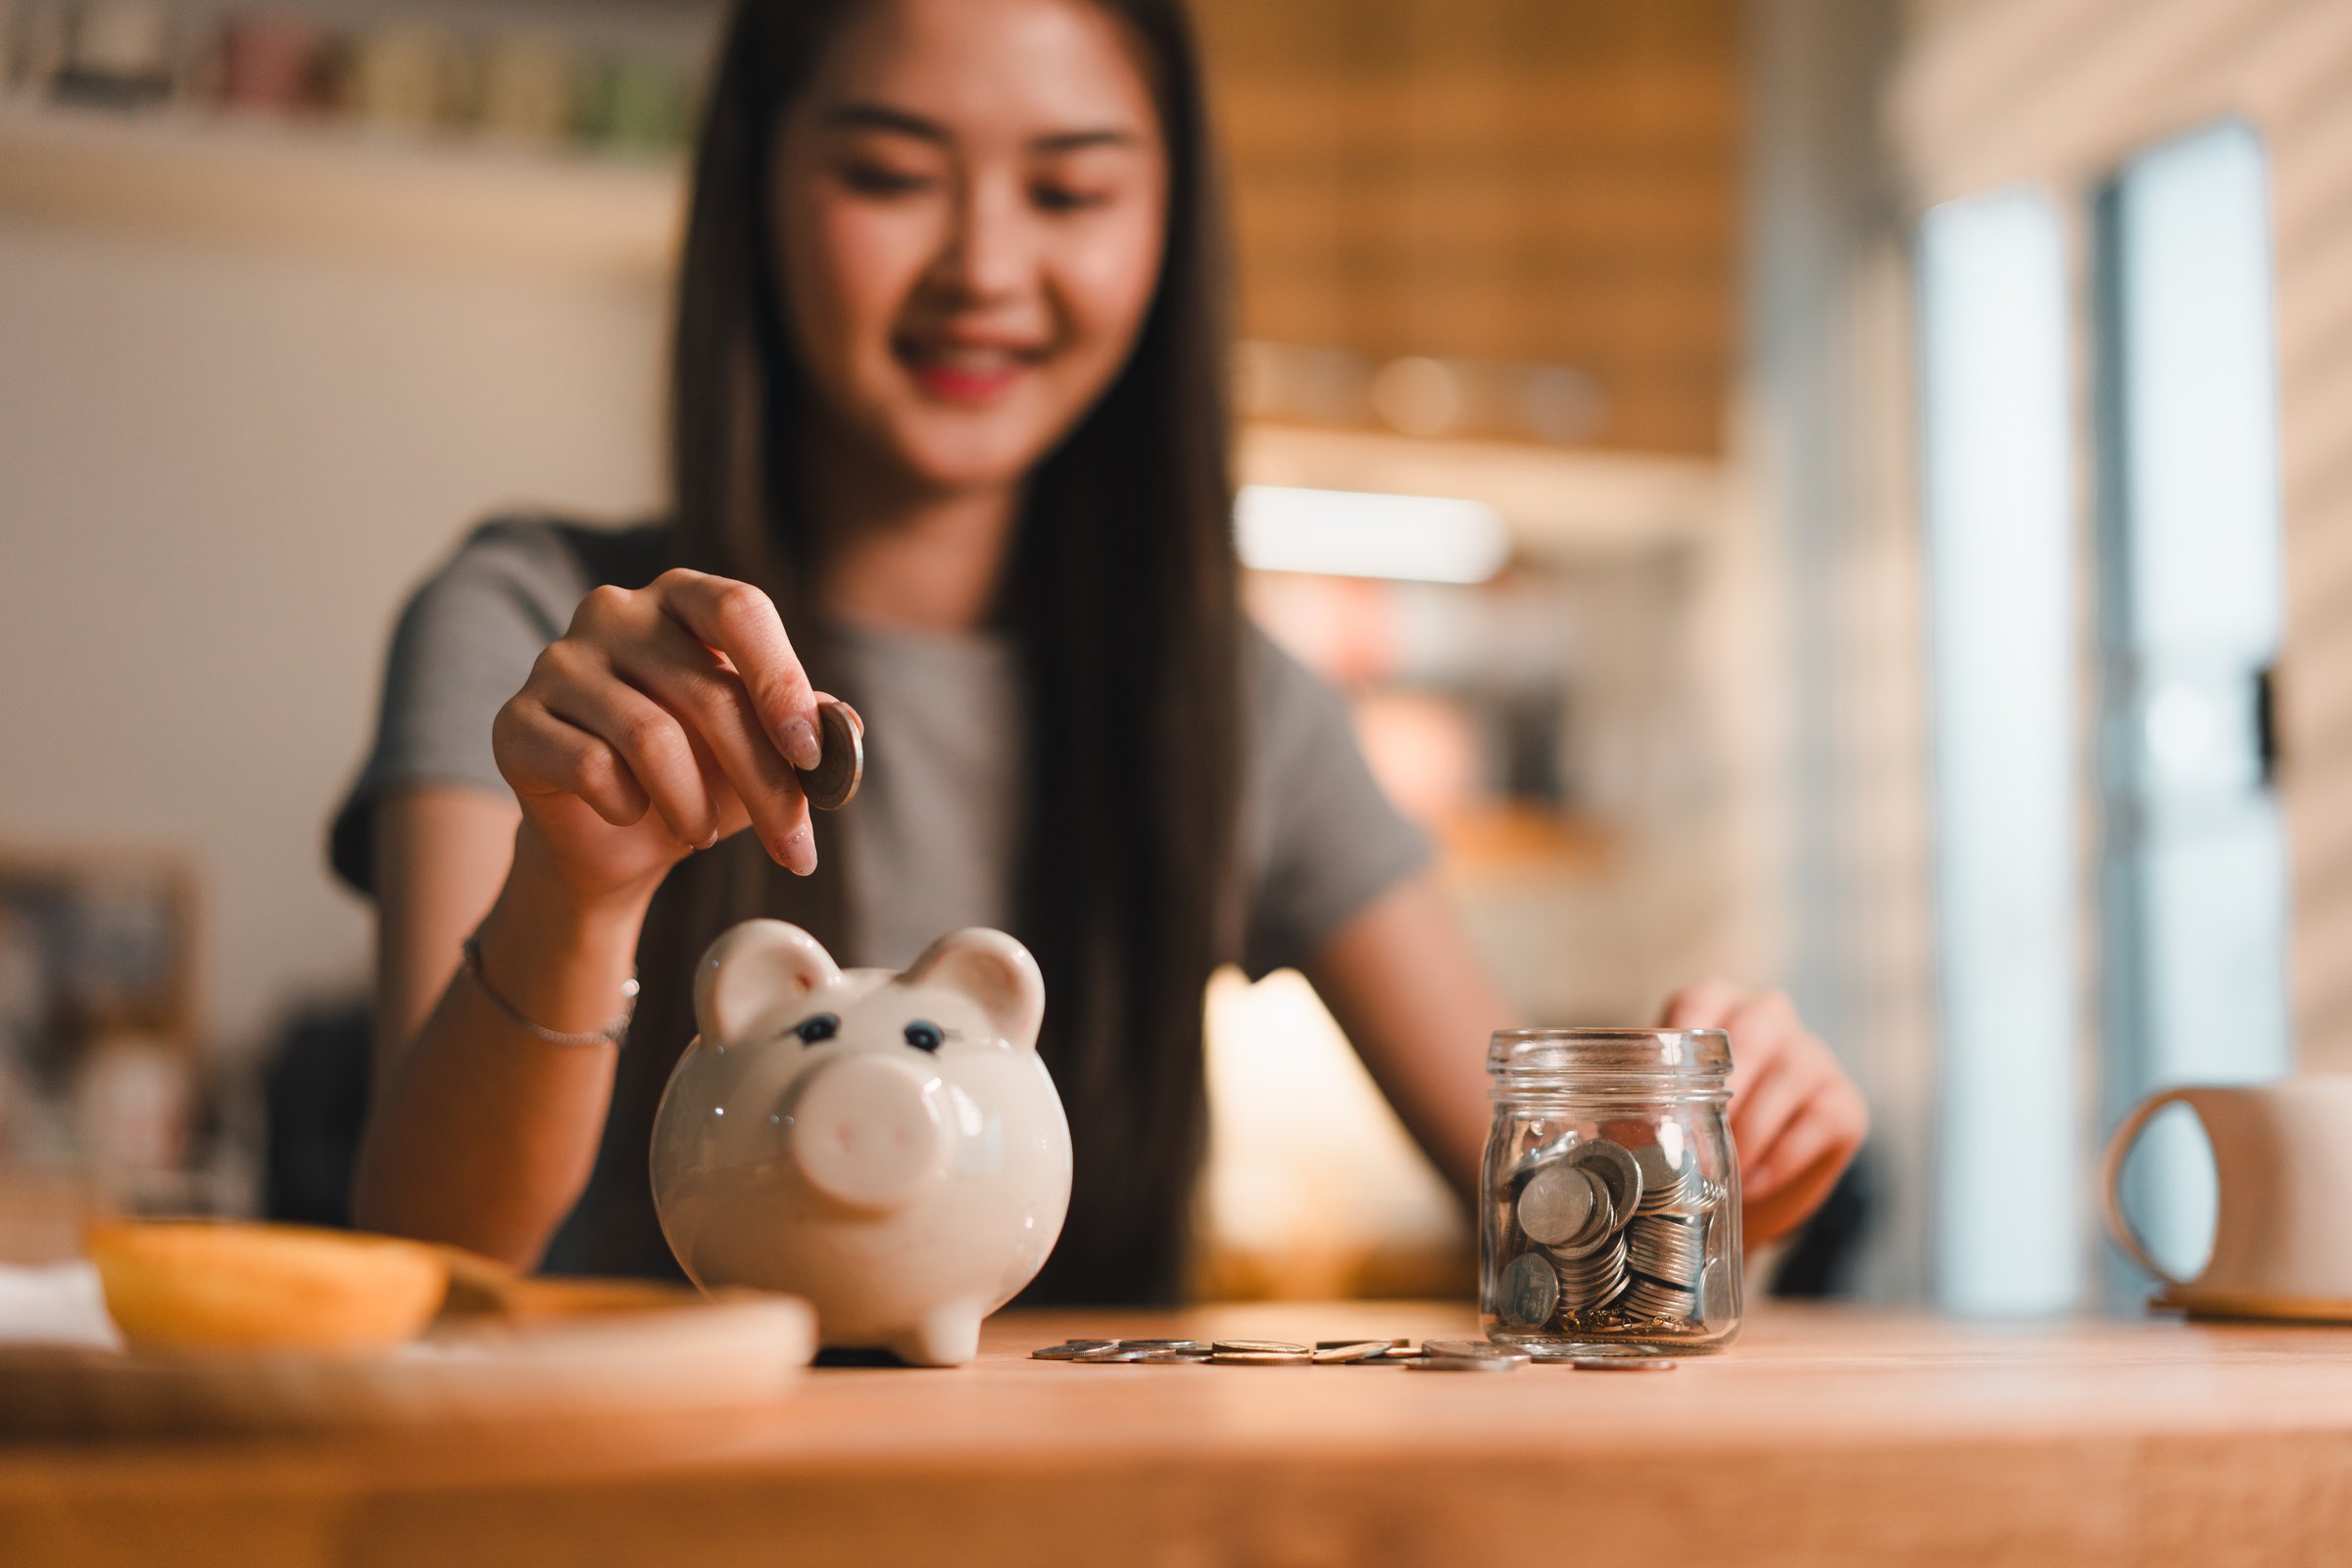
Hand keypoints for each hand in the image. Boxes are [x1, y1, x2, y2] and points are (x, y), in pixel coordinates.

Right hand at [490, 569, 828, 906]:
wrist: (613, 837)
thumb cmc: (700, 775)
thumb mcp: (764, 753)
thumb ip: (805, 730)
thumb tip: (844, 725)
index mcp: (682, 599)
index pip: (740, 610)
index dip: (781, 681)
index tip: (813, 755)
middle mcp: (614, 611)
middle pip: (707, 691)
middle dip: (764, 781)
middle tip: (794, 844)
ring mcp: (557, 661)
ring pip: (651, 738)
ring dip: (694, 805)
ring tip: (702, 831)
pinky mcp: (516, 721)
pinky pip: (591, 768)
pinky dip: (629, 808)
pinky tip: (633, 815)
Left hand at [1657, 980, 1866, 1247]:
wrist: (1741, 1195)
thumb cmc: (1686, 1140)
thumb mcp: (1656, 1117)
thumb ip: (1634, 1107)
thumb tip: (1598, 1128)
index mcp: (1713, 1004)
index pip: (1699, 1004)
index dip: (1681, 1049)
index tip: (1664, 1100)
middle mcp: (1767, 1017)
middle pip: (1752, 1033)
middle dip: (1723, 1093)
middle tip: (1695, 1148)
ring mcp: (1813, 1056)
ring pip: (1790, 1075)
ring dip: (1751, 1131)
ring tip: (1720, 1177)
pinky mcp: (1844, 1103)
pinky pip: (1821, 1119)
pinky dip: (1782, 1157)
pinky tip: (1751, 1184)